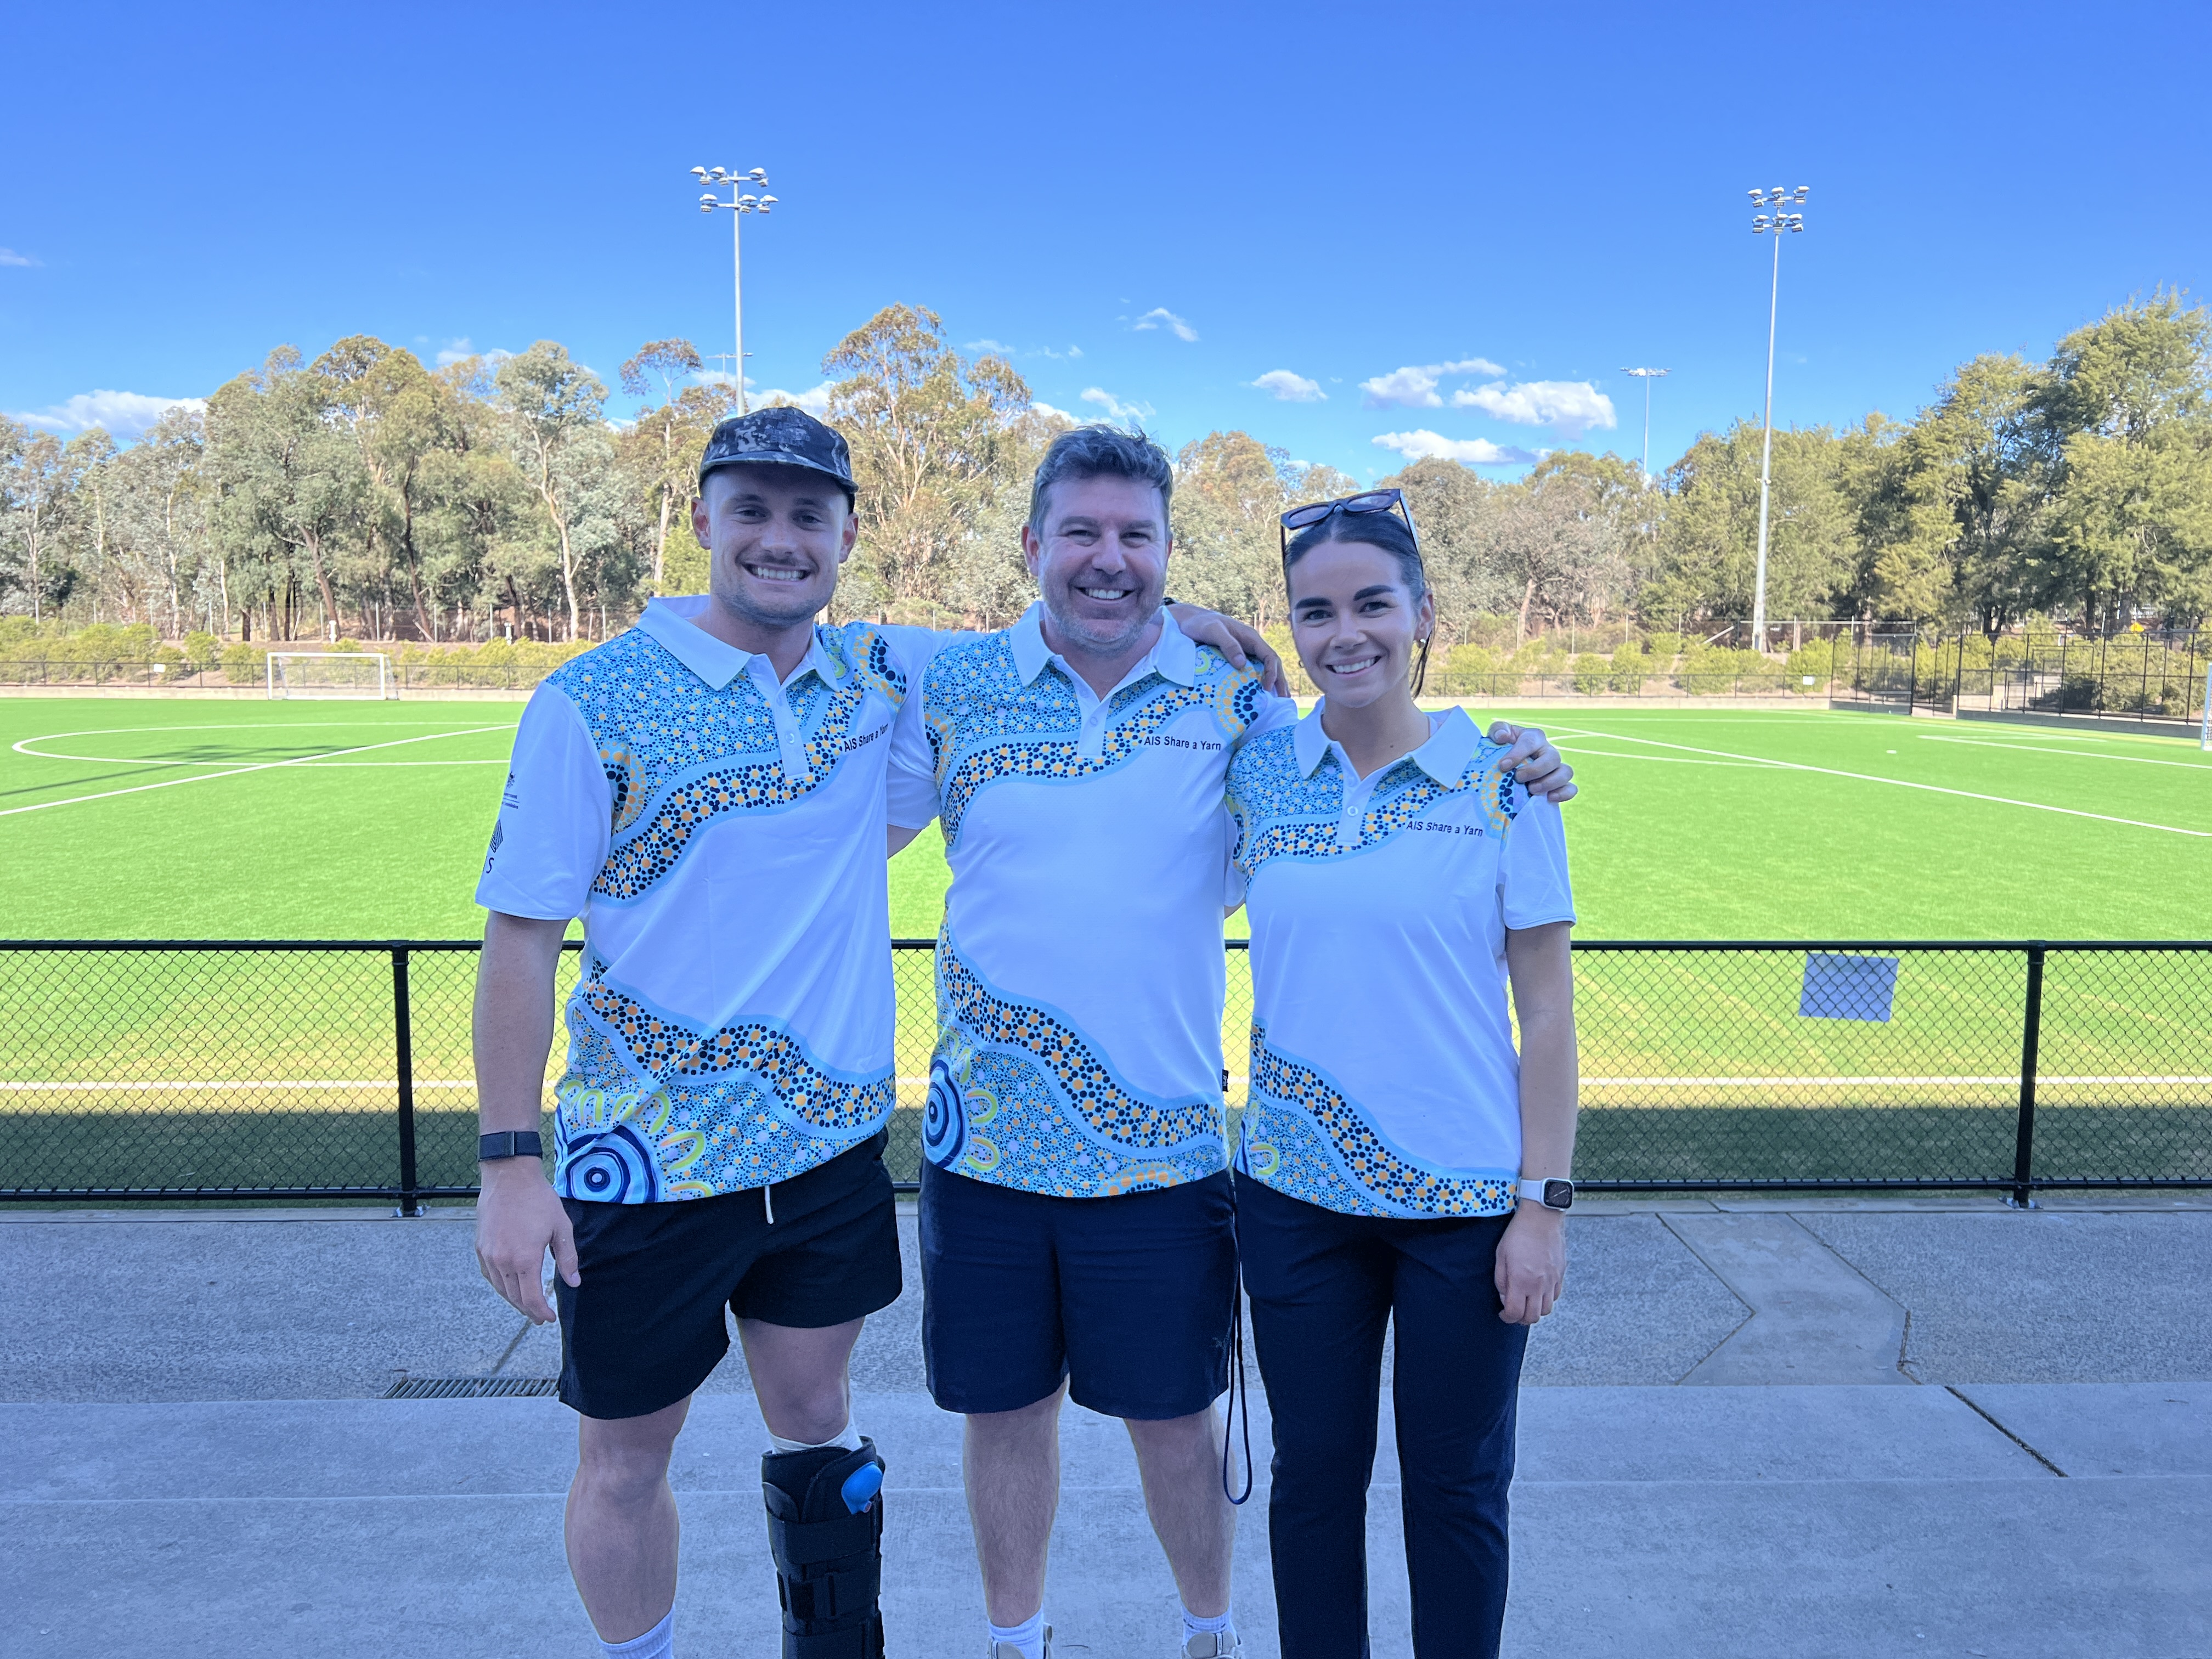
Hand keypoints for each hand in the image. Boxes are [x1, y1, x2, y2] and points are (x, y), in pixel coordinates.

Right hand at [474, 1160, 578, 1323]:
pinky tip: (509, 1288)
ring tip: (527, 1306)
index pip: (531, 1298)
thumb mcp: (561, 1227)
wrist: (509, 1177)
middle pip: (515, 1297)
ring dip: (514, 1300)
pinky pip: (490, 1276)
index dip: (540, 1312)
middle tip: (540, 1318)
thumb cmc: (538, 1200)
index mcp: (525, 1259)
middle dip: (529, 1310)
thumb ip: (567, 1258)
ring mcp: (489, 1255)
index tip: (549, 1318)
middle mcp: (503, 1261)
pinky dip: (501, 1286)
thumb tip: (573, 1283)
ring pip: (501, 1289)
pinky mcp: (481, 1248)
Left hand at [1168, 604, 1290, 696]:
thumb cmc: (1201, 624)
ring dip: (1273, 683)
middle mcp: (1251, 646)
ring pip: (1264, 668)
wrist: (1189, 621)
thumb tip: (1242, 664)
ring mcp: (1245, 652)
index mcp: (1250, 638)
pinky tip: (1259, 694)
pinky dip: (1259, 683)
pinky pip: (1252, 671)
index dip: (1272, 672)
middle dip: (1279, 681)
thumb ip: (1228, 645)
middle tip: (1283, 700)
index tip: (1267, 688)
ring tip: (1277, 700)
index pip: (1269, 656)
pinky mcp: (1236, 658)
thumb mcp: (1214, 631)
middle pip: (1272, 664)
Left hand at [1488, 721, 1575, 802]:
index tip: (1503, 766)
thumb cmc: (1501, 749)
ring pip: (1566, 772)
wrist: (1506, 768)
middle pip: (1552, 757)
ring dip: (1550, 782)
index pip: (1530, 742)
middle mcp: (1548, 751)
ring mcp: (1556, 768)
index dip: (1517, 754)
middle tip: (1519, 778)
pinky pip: (1571, 788)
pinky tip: (1549, 798)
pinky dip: (1563, 793)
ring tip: (1532, 790)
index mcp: (1533, 737)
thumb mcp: (1496, 736)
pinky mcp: (1560, 784)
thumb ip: (1498, 730)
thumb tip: (1502, 736)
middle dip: (1535, 770)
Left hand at [1495, 1203, 1564, 1323]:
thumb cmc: (1518, 1234)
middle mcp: (1538, 1285)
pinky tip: (1538, 1290)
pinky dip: (1546, 1299)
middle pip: (1532, 1317)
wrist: (1541, 1218)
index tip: (1503, 1314)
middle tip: (1514, 1311)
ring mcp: (1552, 1281)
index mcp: (1520, 1280)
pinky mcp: (1561, 1274)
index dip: (1507, 1318)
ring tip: (1526, 1301)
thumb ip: (1501, 1280)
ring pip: (1546, 1310)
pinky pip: (1555, 1296)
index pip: (1515, 1313)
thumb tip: (1505, 1297)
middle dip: (1521, 1319)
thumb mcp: (1501, 1256)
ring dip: (1535, 1310)